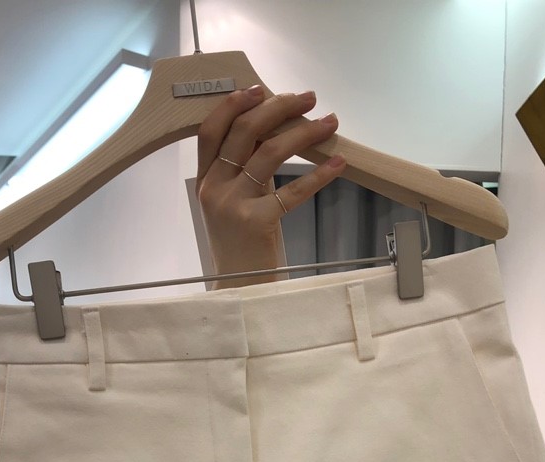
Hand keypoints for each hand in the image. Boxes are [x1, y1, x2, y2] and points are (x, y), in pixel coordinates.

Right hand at [196, 86, 345, 286]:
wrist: (239, 290)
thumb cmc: (241, 248)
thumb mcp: (232, 205)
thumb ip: (243, 172)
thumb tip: (274, 133)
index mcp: (206, 182)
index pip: (211, 130)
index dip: (233, 104)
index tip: (259, 88)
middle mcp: (215, 189)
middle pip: (244, 133)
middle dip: (279, 107)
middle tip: (309, 98)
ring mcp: (233, 206)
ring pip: (269, 154)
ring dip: (304, 133)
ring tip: (330, 123)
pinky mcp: (256, 223)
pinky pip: (291, 191)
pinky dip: (318, 175)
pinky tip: (337, 164)